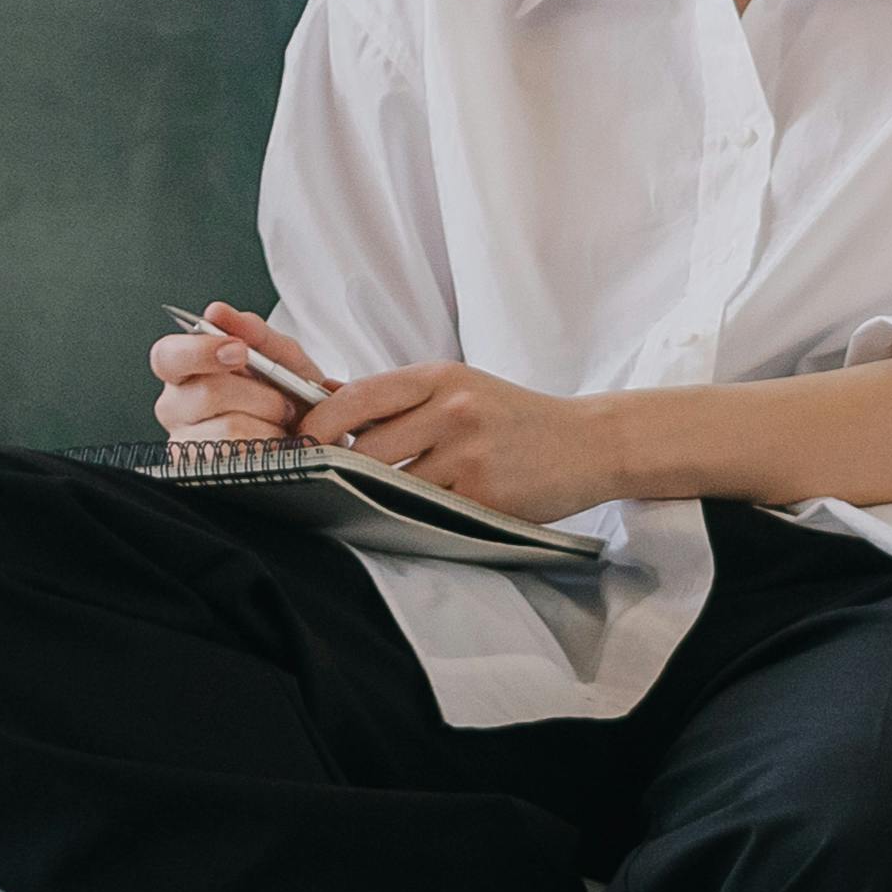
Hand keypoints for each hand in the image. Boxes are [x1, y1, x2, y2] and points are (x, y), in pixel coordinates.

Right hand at [149, 303, 319, 446]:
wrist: (317, 440)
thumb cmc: (289, 396)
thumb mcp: (282, 357)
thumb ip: (254, 332)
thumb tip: (217, 311)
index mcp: (185, 371)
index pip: (167, 356)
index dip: (201, 352)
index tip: (239, 351)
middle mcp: (175, 407)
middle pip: (207, 393)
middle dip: (260, 396)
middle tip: (282, 402)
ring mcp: (185, 444)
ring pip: (228, 429)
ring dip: (269, 425)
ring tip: (279, 427)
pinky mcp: (201, 476)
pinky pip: (240, 459)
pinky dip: (268, 450)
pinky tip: (273, 449)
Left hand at [293, 356, 624, 522]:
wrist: (589, 443)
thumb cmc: (515, 417)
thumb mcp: (461, 387)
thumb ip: (400, 398)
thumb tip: (326, 404)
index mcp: (440, 376)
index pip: (356, 398)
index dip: (319, 425)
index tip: (303, 444)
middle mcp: (453, 410)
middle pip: (364, 449)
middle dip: (345, 469)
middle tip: (335, 480)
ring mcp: (469, 456)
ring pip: (390, 485)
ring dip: (379, 496)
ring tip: (385, 496)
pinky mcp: (483, 498)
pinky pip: (425, 512)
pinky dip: (415, 515)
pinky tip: (424, 511)